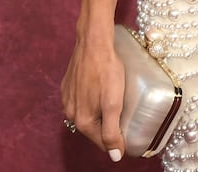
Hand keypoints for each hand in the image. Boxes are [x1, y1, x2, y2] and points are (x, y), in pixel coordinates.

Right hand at [62, 33, 125, 161]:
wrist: (93, 42)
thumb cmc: (106, 70)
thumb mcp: (114, 103)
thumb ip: (112, 131)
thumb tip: (115, 156)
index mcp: (82, 121)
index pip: (102, 141)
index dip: (117, 141)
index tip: (130, 135)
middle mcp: (71, 113)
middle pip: (94, 128)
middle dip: (108, 126)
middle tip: (125, 115)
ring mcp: (68, 99)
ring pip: (87, 113)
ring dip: (100, 112)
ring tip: (115, 102)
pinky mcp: (68, 86)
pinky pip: (81, 100)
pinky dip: (92, 100)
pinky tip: (101, 91)